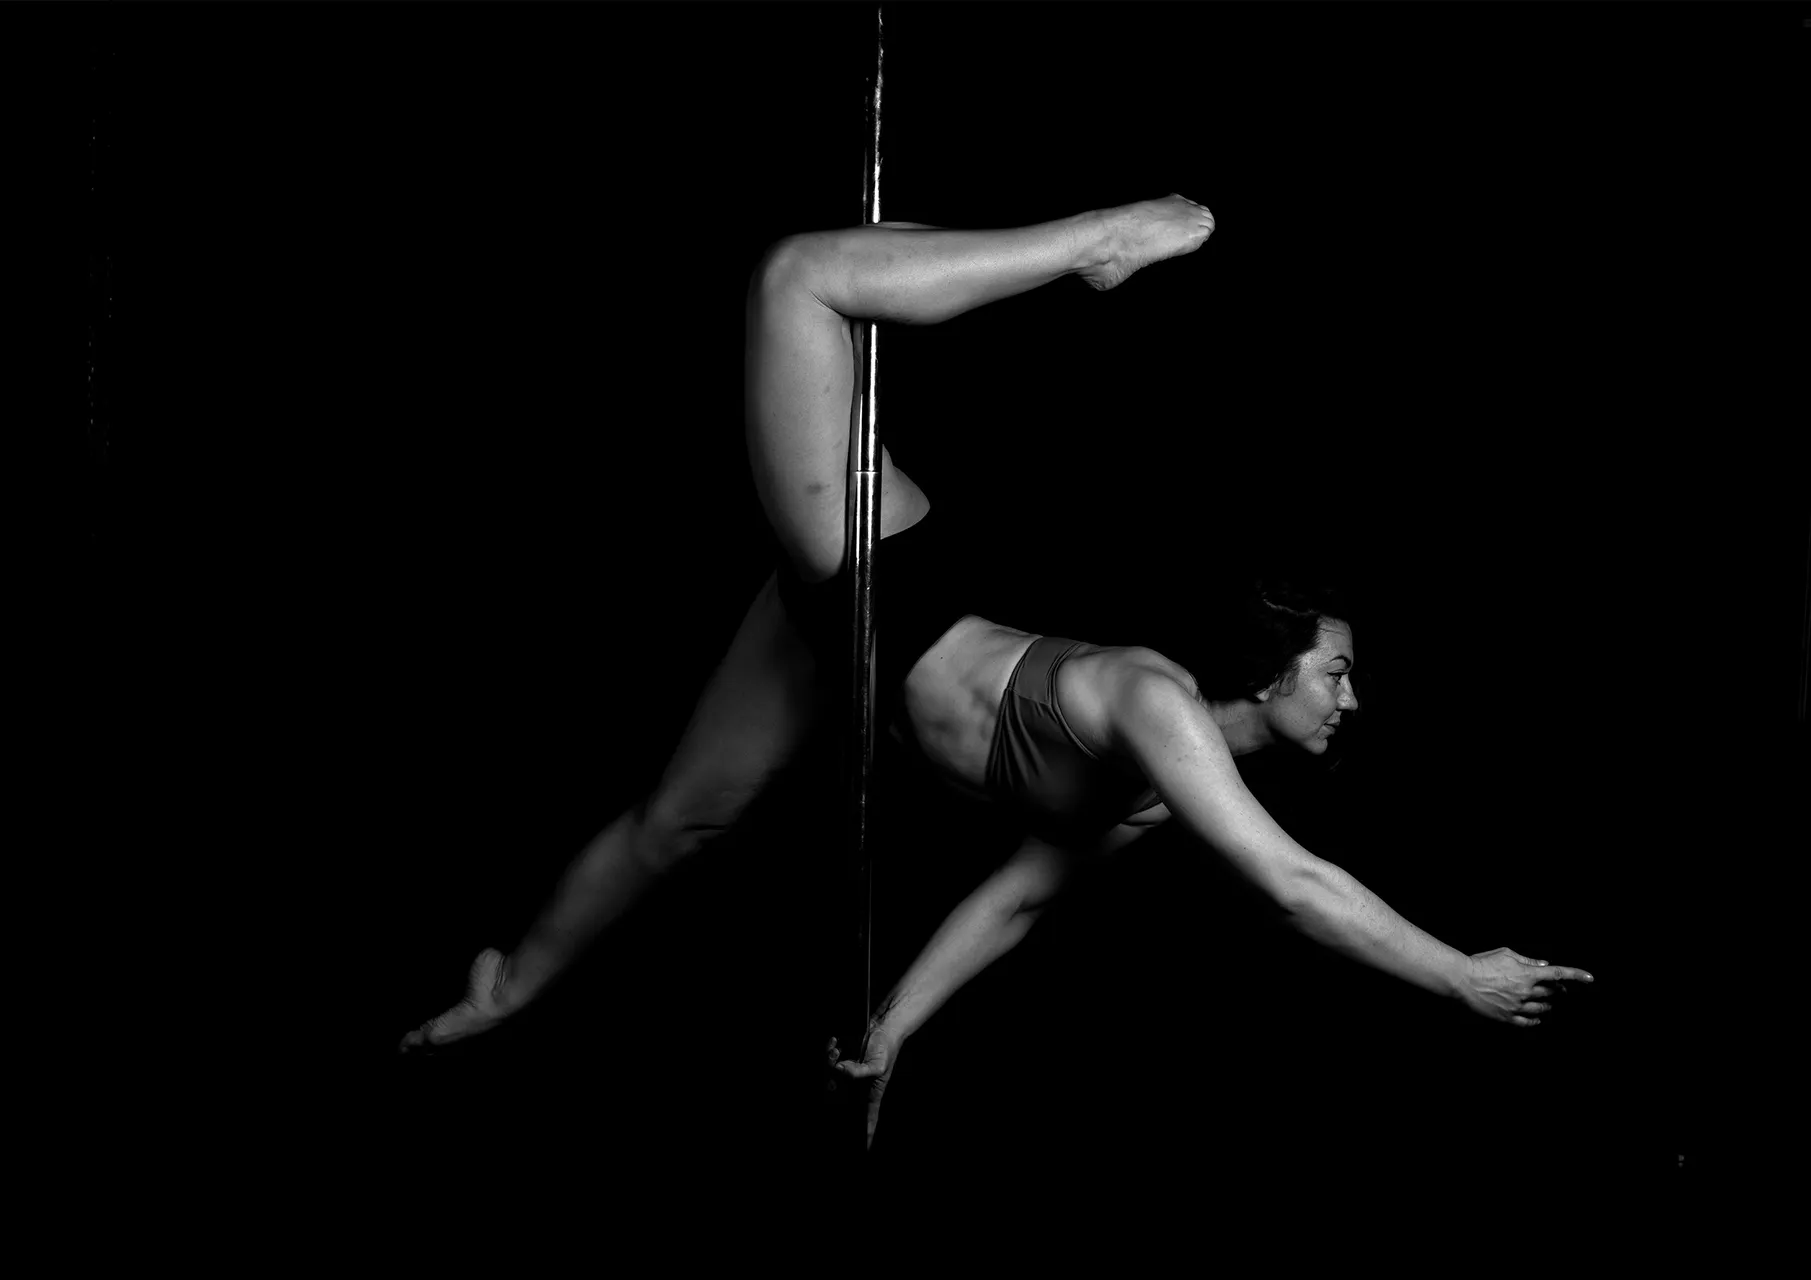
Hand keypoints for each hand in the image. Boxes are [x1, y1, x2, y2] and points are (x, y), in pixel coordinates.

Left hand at [826, 1023, 900, 1149]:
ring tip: (836, 1050)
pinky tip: (834, 1044)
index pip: (869, 1117)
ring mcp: (850, 1074)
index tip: (866, 1147)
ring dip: (829, 1062)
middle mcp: (858, 1086)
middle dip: (832, 1081)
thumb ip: (860, 1072)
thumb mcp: (877, 1064)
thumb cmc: (886, 1050)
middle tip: (836, 1062)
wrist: (883, 1028)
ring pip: (831, 1077)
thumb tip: (841, 1071)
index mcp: (871, 1093)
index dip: (867, 1132)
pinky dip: (829, 1052)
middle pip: (839, 1095)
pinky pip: (830, 1062)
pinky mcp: (844, 1062)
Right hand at [1459, 947, 1594, 1027]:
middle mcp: (1526, 991)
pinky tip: (1538, 1018)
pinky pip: (1529, 1022)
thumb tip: (1543, 965)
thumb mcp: (1506, 953)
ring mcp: (1518, 1006)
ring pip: (1543, 1008)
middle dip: (1558, 990)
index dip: (1577, 975)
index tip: (1590, 978)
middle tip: (1558, 989)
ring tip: (1547, 1003)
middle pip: (1552, 992)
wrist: (1462, 979)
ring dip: (1548, 1005)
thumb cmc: (1481, 963)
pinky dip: (1536, 1020)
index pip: (1558, 973)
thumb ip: (1528, 960)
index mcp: (1527, 973)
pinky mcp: (1507, 1017)